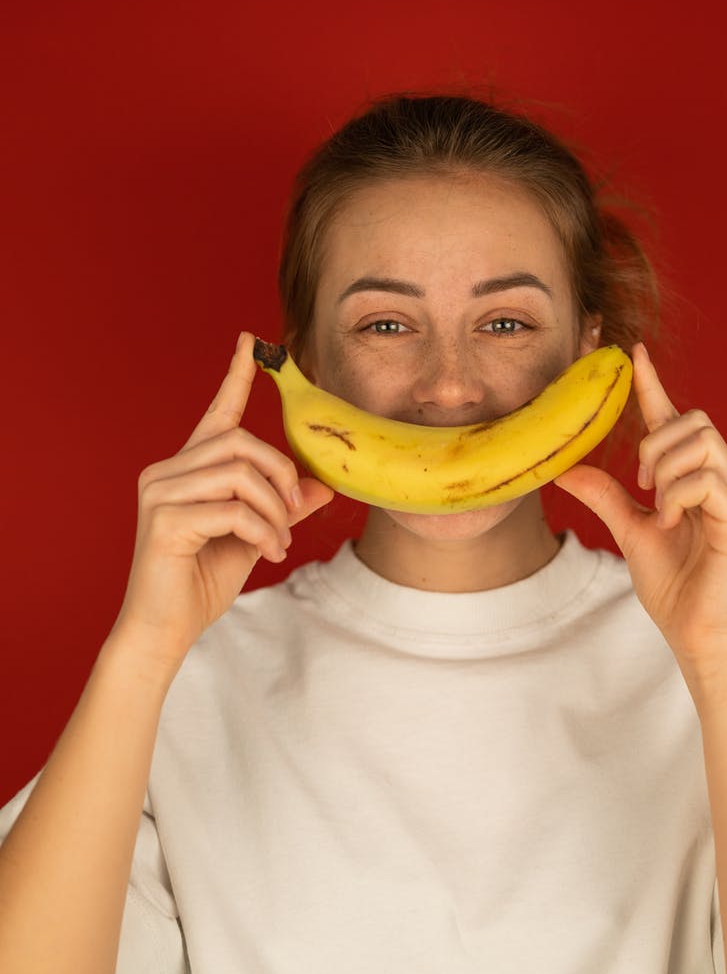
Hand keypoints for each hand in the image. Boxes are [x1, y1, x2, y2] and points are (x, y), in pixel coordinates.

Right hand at [112, 331, 333, 666]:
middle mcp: (166, 472)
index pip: (217, 414)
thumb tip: (320, 488)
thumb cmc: (199, 583)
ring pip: (241, 474)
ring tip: (280, 542)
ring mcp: (160, 493)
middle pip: (241, 443)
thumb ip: (281, 509)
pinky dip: (263, 531)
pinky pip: (233, 509)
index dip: (236, 377)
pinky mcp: (164, 519)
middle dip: (281, 476)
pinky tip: (270, 552)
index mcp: (185, 470)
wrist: (164, 631)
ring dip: (275, 510)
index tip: (252, 342)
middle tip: (295, 513)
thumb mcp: (253, 538)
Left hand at [554, 343, 726, 668]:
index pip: (675, 419)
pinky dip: (677, 495)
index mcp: (697, 477)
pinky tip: (671, 520)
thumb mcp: (629, 531)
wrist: (696, 633)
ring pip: (700, 441)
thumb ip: (605, 496)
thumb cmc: (673, 585)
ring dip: (665, 469)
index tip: (634, 353)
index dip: (653, 385)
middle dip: (655, 444)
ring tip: (659, 507)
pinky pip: (706, 478)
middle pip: (693, 419)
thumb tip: (566, 469)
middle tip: (642, 485)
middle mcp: (723, 478)